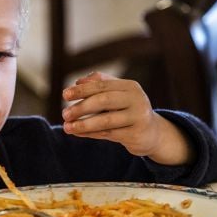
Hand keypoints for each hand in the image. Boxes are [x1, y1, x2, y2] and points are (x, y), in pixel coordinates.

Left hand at [61, 72, 192, 164]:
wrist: (151, 133)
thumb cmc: (127, 111)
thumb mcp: (117, 95)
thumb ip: (99, 85)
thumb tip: (78, 81)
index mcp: (129, 86)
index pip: (102, 85)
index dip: (82, 90)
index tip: (65, 95)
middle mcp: (136, 99)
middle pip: (104, 100)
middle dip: (81, 107)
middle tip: (64, 114)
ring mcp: (138, 117)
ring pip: (106, 120)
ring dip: (84, 124)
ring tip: (67, 127)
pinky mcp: (136, 134)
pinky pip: (109, 134)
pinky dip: (91, 134)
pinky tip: (78, 133)